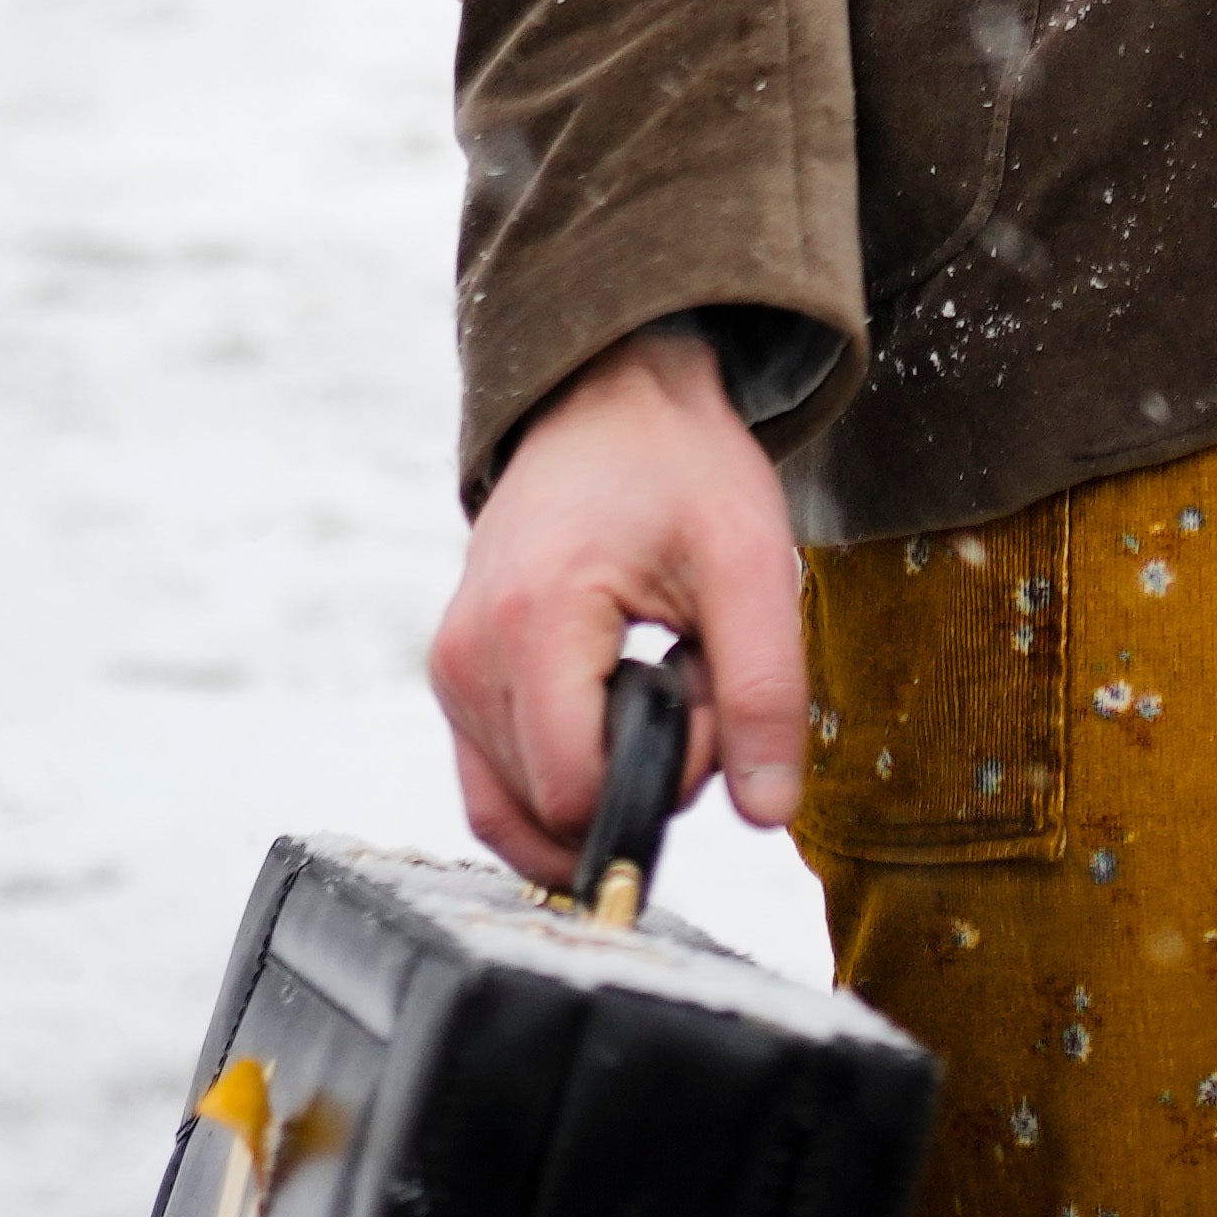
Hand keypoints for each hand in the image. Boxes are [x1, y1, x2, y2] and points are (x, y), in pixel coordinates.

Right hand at [427, 320, 809, 891]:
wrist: (610, 400)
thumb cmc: (681, 470)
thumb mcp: (752, 565)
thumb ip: (764, 695)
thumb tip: (766, 816)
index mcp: (532, 625)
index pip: (578, 794)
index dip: (666, 775)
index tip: (709, 692)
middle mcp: (466, 659)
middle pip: (554, 810)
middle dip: (641, 774)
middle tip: (687, 677)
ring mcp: (450, 672)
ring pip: (524, 811)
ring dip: (604, 777)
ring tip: (652, 684)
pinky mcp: (453, 680)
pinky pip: (497, 787)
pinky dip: (565, 778)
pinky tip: (614, 709)